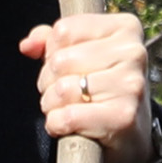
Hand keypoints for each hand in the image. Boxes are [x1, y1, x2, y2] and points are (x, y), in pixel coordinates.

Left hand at [24, 9, 161, 162]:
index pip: (63, 30)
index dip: (52, 52)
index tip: (67, 68)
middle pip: (60, 61)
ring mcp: (130, 85)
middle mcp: (133, 53)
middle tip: (63, 93)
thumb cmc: (103, 88)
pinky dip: (57, 124)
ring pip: (62, 89)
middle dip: (49, 81)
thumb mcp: (81, 55)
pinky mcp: (123, 116)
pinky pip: (69, 116)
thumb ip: (51, 41)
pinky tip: (68, 126)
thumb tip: (27, 45)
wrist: (133, 135)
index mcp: (125, 28)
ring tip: (66, 109)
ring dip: (52, 104)